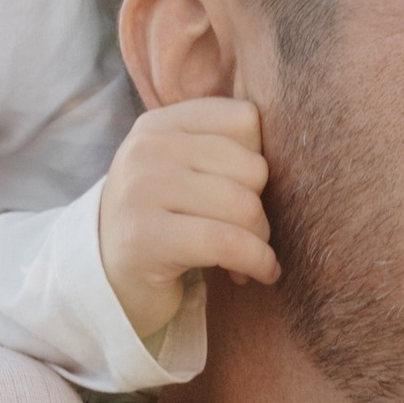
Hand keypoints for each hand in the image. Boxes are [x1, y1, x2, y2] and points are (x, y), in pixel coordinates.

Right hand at [99, 97, 277, 341]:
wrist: (106, 283)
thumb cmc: (160, 226)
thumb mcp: (182, 174)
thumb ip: (223, 151)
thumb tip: (297, 152)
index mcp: (158, 124)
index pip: (246, 119)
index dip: (258, 161)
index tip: (243, 194)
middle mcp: (146, 149)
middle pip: (252, 166)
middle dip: (261, 209)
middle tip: (245, 236)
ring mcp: (141, 190)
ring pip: (244, 206)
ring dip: (258, 242)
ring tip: (244, 259)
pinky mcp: (145, 238)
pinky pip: (228, 243)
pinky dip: (256, 263)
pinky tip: (255, 276)